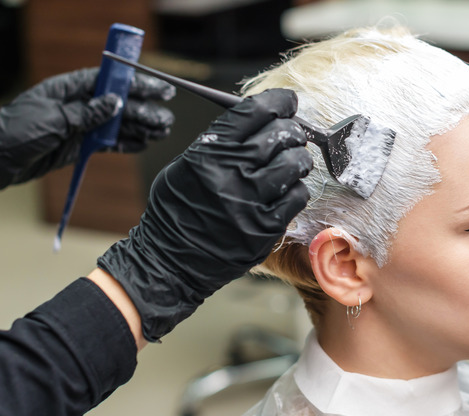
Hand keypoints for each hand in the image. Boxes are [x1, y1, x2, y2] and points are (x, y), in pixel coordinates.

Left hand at [0, 68, 174, 199]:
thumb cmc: (14, 132)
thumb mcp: (52, 119)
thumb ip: (86, 112)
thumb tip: (115, 103)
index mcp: (68, 89)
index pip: (107, 81)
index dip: (134, 83)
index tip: (158, 87)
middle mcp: (77, 105)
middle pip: (118, 104)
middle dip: (144, 109)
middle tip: (166, 118)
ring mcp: (80, 126)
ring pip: (117, 124)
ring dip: (140, 127)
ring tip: (161, 131)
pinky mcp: (80, 145)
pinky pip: (109, 142)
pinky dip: (127, 143)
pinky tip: (144, 144)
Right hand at [97, 89, 311, 341]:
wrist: (170, 262)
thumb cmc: (176, 211)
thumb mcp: (186, 166)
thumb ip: (220, 143)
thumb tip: (256, 120)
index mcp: (208, 154)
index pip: (253, 113)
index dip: (277, 101)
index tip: (287, 101)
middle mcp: (231, 175)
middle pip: (279, 135)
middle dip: (292, 129)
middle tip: (292, 134)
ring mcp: (250, 203)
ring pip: (294, 164)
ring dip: (299, 158)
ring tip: (293, 161)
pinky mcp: (265, 228)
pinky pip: (297, 196)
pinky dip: (297, 188)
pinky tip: (287, 189)